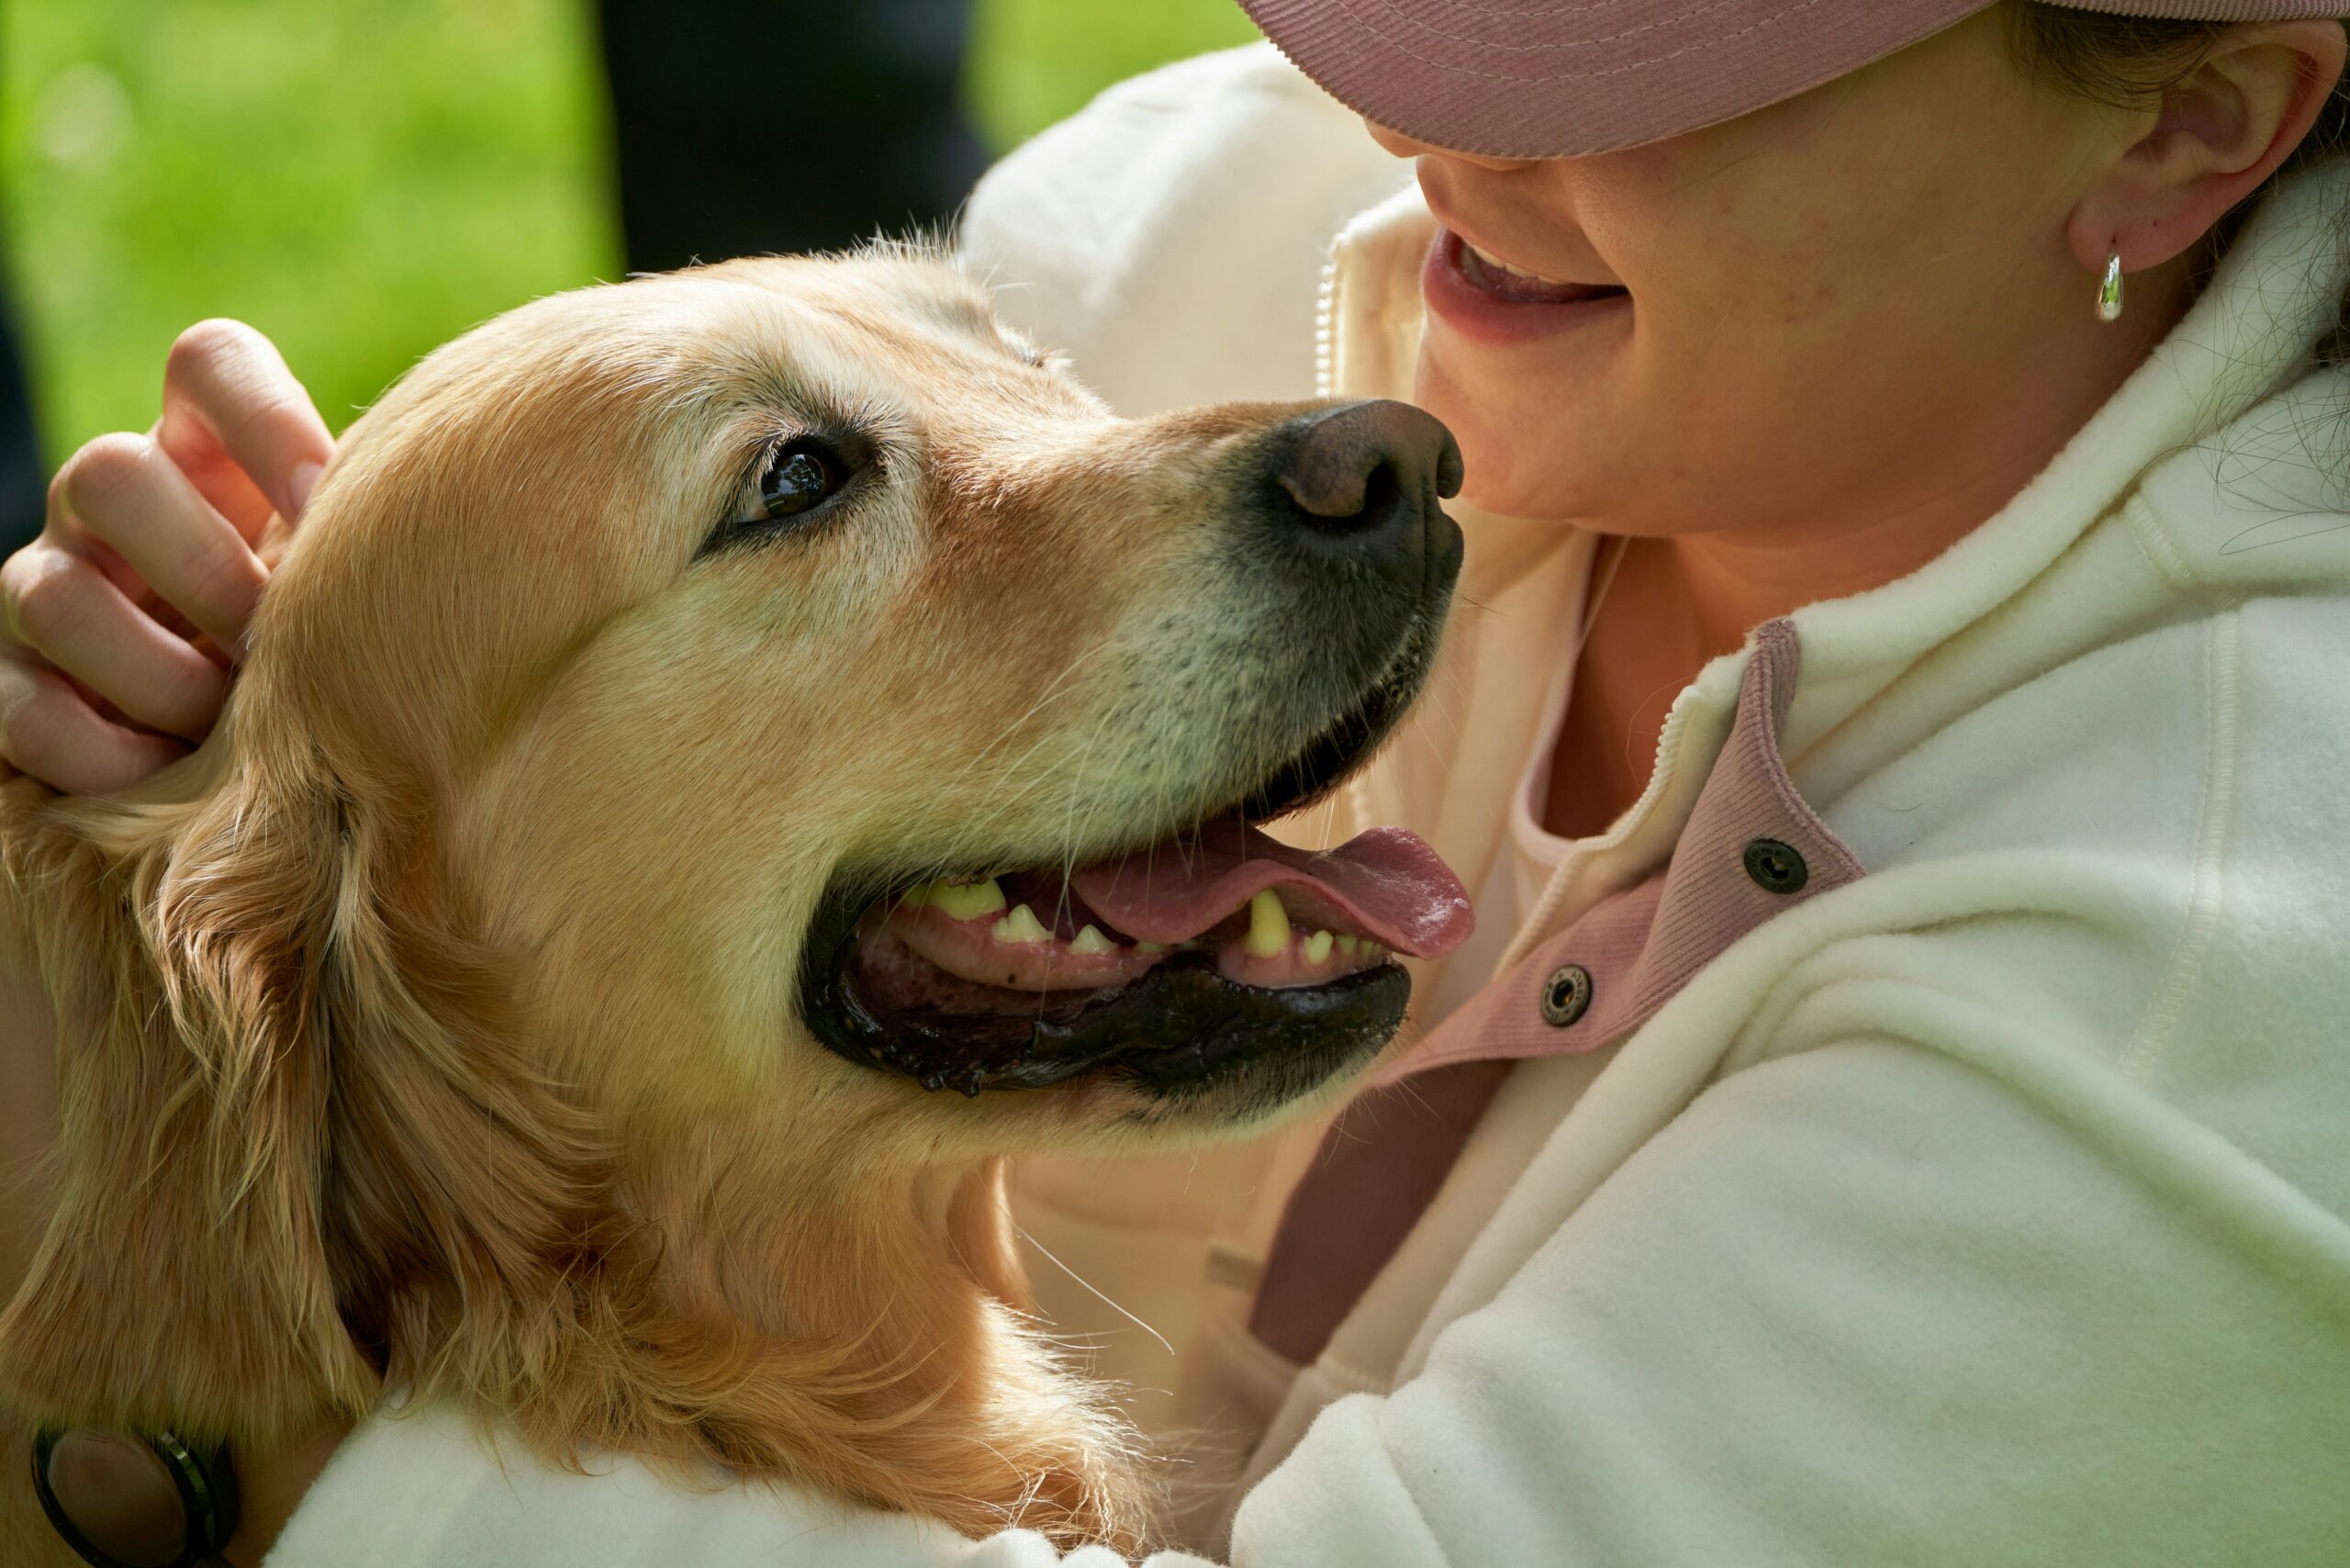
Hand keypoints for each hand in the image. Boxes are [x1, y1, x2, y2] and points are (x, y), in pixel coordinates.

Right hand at [0, 320, 330, 791]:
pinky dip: (100, 752)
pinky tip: (168, 778)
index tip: (324, 501)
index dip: (264, 419)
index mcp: (209, 456)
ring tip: (229, 726)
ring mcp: (48, 584)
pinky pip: (22, 705)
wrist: (240, 749)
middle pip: (110, 472)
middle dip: (203, 572)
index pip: (210, 364)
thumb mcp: (357, 586)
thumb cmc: (328, 649)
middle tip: (271, 644)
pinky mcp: (13, 682)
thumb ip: (377, 550)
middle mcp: (112, 501)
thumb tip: (436, 554)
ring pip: (56, 595)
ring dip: (160, 676)